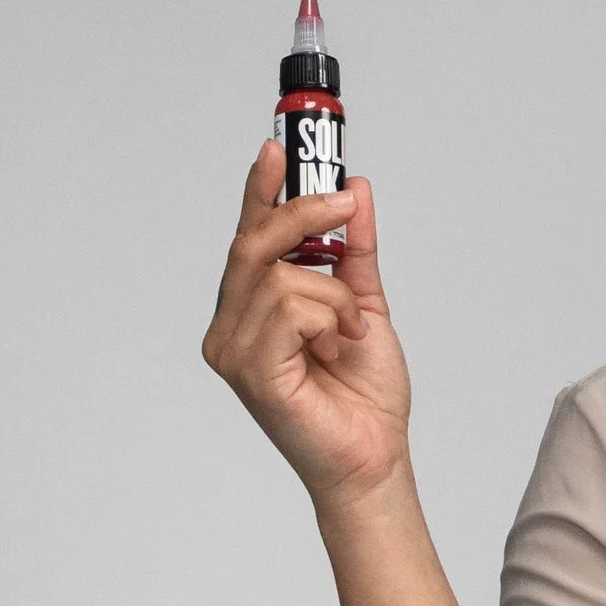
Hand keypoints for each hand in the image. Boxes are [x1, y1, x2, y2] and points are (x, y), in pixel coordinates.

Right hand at [203, 146, 412, 514]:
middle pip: (253, 244)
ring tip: (350, 329)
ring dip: (334, 295)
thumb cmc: (362, 395)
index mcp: (251, 310)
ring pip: (281, 276)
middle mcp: (231, 327)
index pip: (248, 237)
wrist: (374, 457)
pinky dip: (328, 318)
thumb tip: (353, 189)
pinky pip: (290, 309)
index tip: (278, 148)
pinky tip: (337, 347)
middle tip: (342, 204)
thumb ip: (354, 250)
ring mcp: (233, 349)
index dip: (260, 191)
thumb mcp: (364, 303)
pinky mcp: (250, 370)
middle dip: (303, 215)